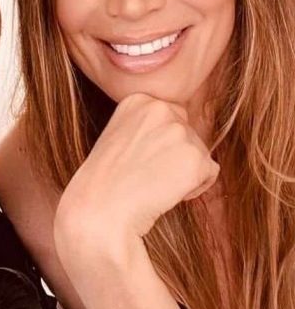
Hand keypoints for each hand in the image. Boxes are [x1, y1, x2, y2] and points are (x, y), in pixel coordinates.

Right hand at [57, 93, 218, 240]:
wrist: (99, 209)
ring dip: (182, 172)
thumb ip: (149, 126)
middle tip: (144, 173)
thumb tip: (182, 132)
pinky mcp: (196, 158)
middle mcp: (160, 108)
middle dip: (173, 154)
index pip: (170, 117)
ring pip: (199, 152)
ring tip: (150, 184)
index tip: (134, 160)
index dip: (156, 144)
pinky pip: (209, 173)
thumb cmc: (105, 181)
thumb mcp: (119, 136)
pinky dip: (193, 188)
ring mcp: (179, 132)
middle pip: (187, 132)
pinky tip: (164, 193)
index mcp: (139, 99)